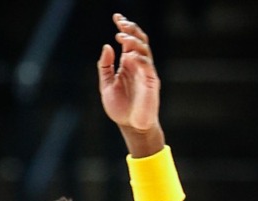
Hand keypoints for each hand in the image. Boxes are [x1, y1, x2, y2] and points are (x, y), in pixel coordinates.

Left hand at [97, 14, 159, 134]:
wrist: (131, 126)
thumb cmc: (120, 108)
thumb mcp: (106, 86)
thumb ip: (105, 67)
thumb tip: (106, 47)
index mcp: (128, 63)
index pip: (128, 40)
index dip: (124, 27)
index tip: (117, 17)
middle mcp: (139, 64)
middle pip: (139, 40)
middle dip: (131, 29)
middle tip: (121, 23)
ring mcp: (146, 72)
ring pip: (144, 49)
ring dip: (133, 41)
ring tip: (120, 36)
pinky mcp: (152, 82)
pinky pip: (148, 65)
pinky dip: (139, 58)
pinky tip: (129, 55)